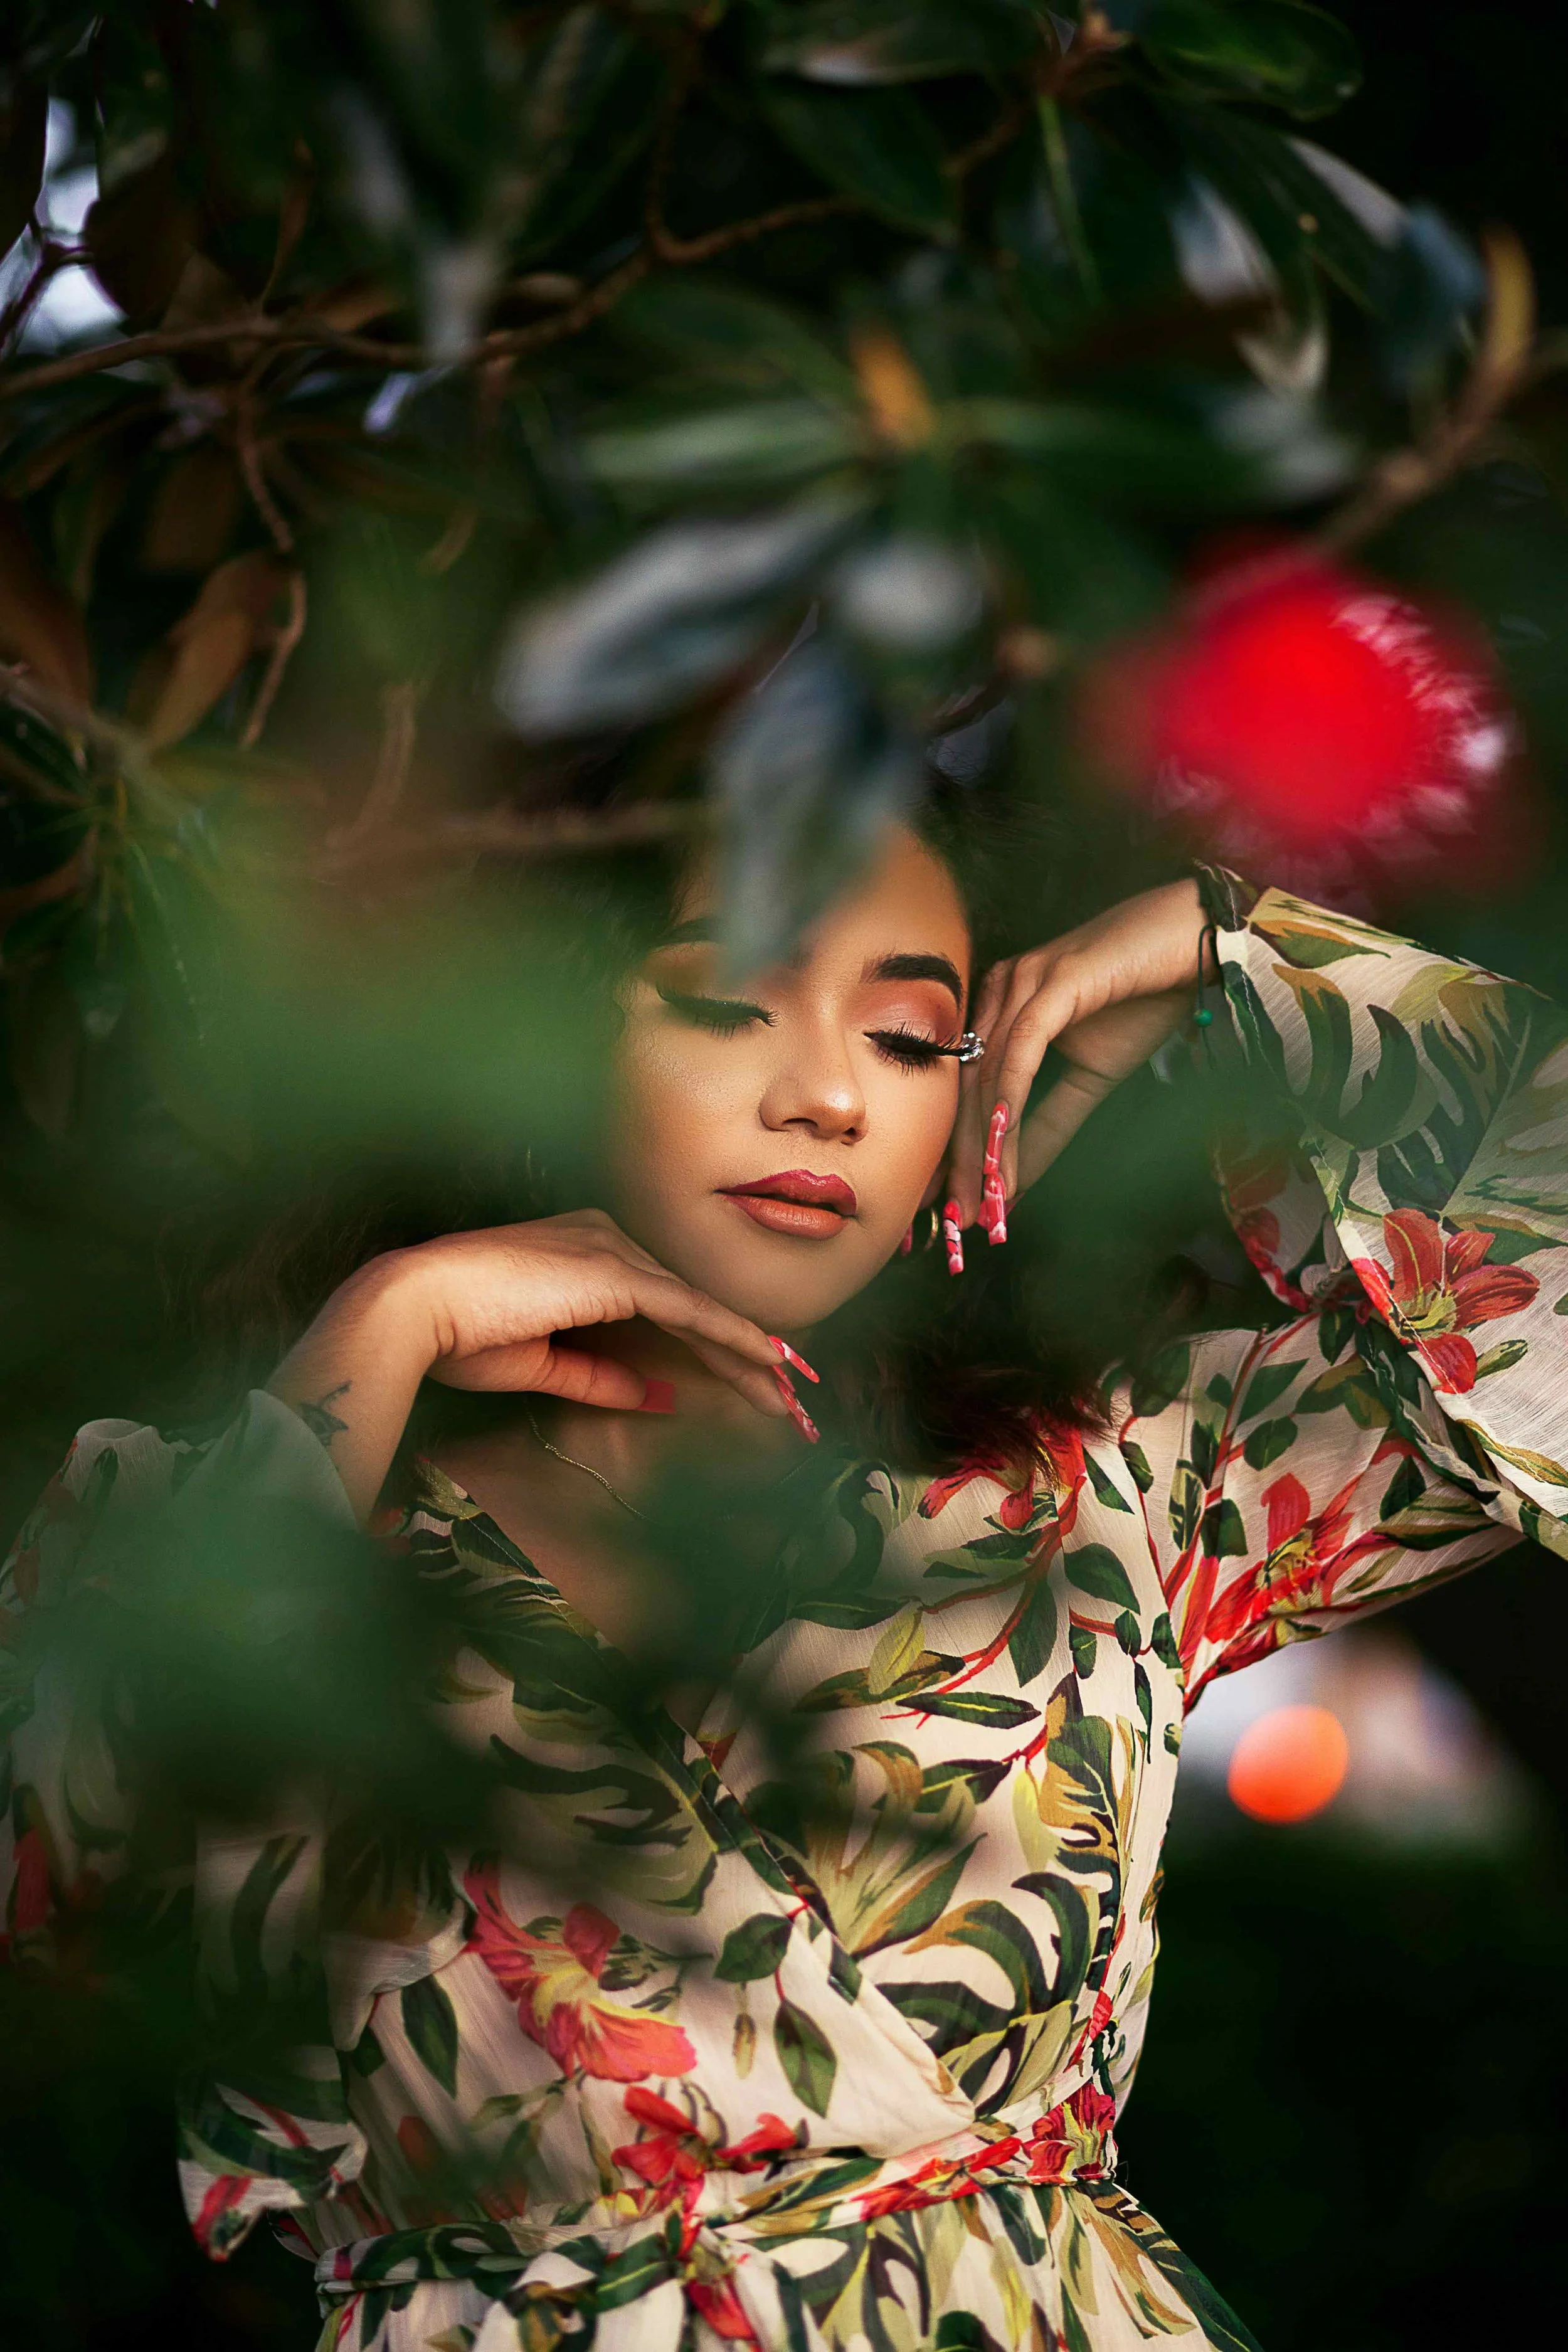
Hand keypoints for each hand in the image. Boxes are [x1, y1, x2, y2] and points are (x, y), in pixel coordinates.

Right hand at [268, 1209, 792, 1520]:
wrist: (415, 1308)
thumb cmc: (459, 1335)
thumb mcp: (542, 1363)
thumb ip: (603, 1376)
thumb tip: (659, 1394)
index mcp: (583, 1253)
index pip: (663, 1303)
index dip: (709, 1342)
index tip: (749, 1379)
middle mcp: (605, 1240)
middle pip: (690, 1304)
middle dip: (741, 1353)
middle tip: (787, 1392)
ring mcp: (612, 1251)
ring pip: (699, 1308)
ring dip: (748, 1354)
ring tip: (789, 1393)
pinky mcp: (616, 1273)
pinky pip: (691, 1311)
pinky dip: (733, 1339)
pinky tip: (767, 1364)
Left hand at [945, 879, 1209, 1231]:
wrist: (1197, 940)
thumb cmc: (1147, 996)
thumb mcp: (1094, 1075)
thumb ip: (1053, 1121)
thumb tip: (1019, 1178)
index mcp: (1002, 1004)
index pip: (969, 1088)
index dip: (958, 1149)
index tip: (950, 1205)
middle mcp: (1001, 989)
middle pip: (967, 1087)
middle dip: (961, 1160)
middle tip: (961, 1220)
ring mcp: (1023, 980)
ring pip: (987, 1076)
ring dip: (983, 1146)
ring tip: (985, 1201)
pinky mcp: (1053, 982)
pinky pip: (1021, 1055)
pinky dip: (1010, 1109)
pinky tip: (1005, 1155)